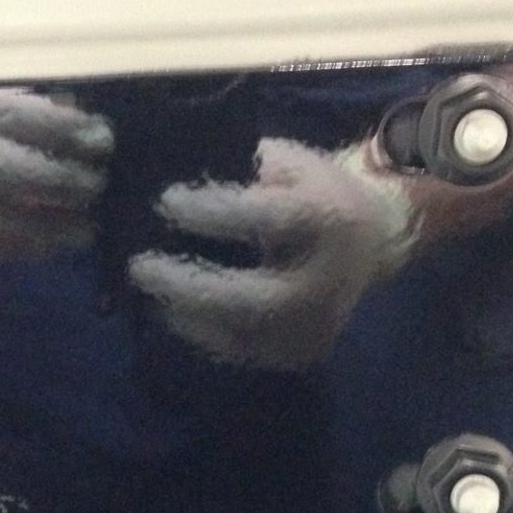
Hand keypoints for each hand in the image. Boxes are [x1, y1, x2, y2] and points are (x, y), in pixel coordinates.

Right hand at [0, 87, 112, 259]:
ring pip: (9, 221)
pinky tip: (51, 246)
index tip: (101, 137)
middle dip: (67, 180)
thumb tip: (67, 108)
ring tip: (87, 227)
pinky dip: (26, 249)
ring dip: (56, 228)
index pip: (20, 118)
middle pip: (18, 172)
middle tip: (98, 184)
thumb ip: (4, 101)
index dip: (68, 129)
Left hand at [128, 136, 418, 370]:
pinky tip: (174, 311)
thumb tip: (176, 172)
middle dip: (188, 285)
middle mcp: (327, 278)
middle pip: (251, 297)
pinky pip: (243, 351)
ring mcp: (317, 322)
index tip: (166, 201)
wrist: (372, 240)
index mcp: (329, 218)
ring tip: (150, 290)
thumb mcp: (291, 162)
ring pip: (242, 332)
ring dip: (187, 312)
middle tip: (139, 266)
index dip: (212, 212)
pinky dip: (203, 333)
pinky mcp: (303, 349)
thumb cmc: (317, 191)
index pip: (265, 218)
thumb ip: (244, 168)